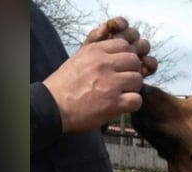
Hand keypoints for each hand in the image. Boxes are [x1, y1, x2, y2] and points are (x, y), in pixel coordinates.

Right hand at [43, 18, 157, 132]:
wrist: (53, 106)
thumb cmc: (65, 84)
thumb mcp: (79, 58)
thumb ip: (98, 52)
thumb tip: (117, 50)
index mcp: (95, 51)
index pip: (124, 45)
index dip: (127, 57)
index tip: (121, 67)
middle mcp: (103, 64)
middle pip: (134, 61)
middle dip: (132, 71)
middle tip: (123, 82)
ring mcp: (110, 83)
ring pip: (138, 80)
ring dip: (133, 88)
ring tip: (121, 94)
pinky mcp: (113, 103)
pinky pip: (137, 100)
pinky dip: (132, 104)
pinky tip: (122, 105)